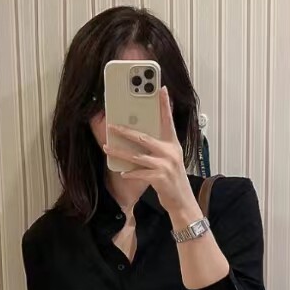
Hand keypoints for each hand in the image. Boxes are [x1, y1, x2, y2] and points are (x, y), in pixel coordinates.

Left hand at [104, 88, 199, 224]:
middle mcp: (170, 152)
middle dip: (125, 131)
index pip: (168, 120)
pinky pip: (139, 173)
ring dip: (120, 152)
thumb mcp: (171, 158)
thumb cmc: (173, 178)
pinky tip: (122, 172)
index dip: (165, 104)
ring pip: (137, 156)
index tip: (161, 89)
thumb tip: (139, 136)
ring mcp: (165, 165)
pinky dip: (130, 173)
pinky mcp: (160, 178)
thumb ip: (159, 146)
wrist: (182, 201)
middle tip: (111, 125)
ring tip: (106, 147)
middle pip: (144, 137)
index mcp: (173, 144)